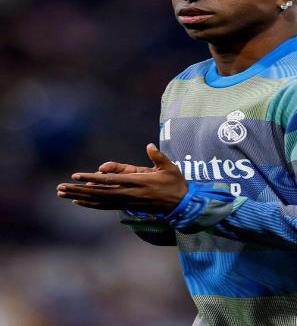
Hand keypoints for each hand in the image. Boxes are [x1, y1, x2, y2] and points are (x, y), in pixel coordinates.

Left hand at [57, 144, 187, 211]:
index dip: (92, 178)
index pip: (110, 180)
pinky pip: (106, 206)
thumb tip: (149, 145)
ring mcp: (128, 202)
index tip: (77, 176)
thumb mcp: (170, 167)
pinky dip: (91, 204)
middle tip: (60, 188)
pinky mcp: (128, 206)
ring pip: (100, 201)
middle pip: (99, 193)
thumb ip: (158, 157)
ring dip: (81, 197)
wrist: (180, 205)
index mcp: (138, 182)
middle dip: (79, 190)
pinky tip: (79, 202)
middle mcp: (130, 194)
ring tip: (64, 194)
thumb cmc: (175, 183)